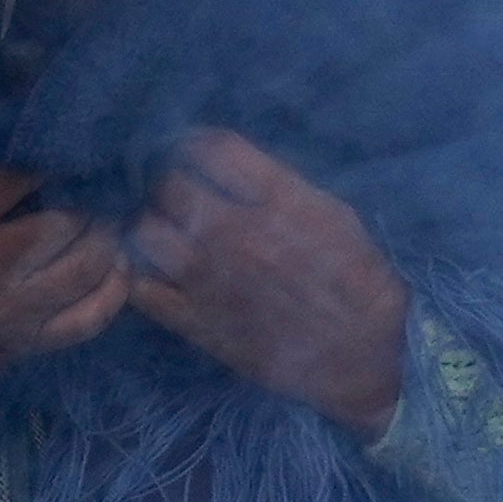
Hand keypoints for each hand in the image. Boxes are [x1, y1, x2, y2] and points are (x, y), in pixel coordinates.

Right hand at [0, 126, 130, 414]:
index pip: (18, 177)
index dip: (51, 161)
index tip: (67, 155)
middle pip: (64, 223)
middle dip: (89, 200)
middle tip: (100, 189)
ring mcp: (11, 310)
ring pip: (86, 268)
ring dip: (108, 239)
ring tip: (109, 222)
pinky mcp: (27, 343)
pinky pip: (89, 320)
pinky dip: (114, 292)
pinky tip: (118, 268)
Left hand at [125, 131, 407, 434]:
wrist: (363, 357)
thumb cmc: (359, 281)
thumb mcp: (335, 215)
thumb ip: (281, 187)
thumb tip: (232, 164)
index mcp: (277, 201)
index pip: (210, 148)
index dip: (194, 145)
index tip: (192, 153)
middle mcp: (236, 233)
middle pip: (169, 185)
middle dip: (170, 184)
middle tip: (177, 196)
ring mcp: (211, 280)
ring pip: (146, 231)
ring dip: (150, 226)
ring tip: (164, 232)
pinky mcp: (195, 322)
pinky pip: (141, 287)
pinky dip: (139, 273)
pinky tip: (155, 271)